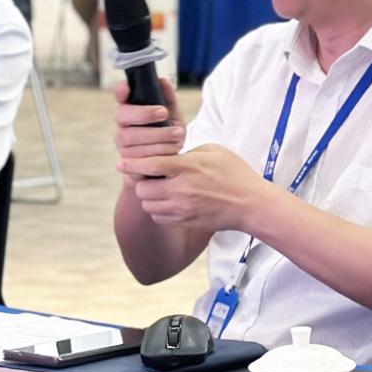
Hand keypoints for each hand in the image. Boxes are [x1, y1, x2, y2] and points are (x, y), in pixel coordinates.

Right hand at [114, 75, 185, 176]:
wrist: (167, 164)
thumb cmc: (167, 133)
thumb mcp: (172, 115)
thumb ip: (168, 98)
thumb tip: (163, 81)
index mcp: (130, 109)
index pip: (119, 97)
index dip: (120, 92)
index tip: (125, 89)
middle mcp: (122, 125)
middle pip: (123, 115)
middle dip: (144, 113)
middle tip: (164, 113)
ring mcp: (122, 144)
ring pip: (132, 137)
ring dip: (157, 134)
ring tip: (177, 134)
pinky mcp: (127, 161)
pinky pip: (139, 155)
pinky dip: (159, 151)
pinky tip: (172, 148)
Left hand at [126, 144, 266, 233]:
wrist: (250, 204)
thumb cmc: (235, 174)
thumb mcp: (214, 151)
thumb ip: (188, 152)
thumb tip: (171, 157)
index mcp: (187, 167)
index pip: (150, 165)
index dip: (131, 164)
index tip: (121, 163)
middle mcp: (181, 189)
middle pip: (143, 189)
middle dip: (142, 182)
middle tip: (150, 177)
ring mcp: (183, 208)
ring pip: (148, 205)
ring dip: (150, 197)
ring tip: (161, 190)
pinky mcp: (185, 221)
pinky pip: (159, 217)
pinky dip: (159, 210)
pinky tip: (170, 202)